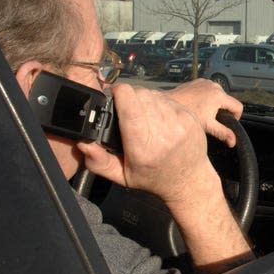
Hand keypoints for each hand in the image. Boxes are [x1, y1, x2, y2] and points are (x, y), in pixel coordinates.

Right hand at [77, 84, 214, 201]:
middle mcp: (163, 132)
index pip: (129, 104)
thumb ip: (99, 162)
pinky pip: (168, 98)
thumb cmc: (154, 178)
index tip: (113, 96)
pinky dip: (159, 103)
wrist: (189, 180)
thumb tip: (84, 143)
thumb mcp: (122, 176)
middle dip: (129, 97)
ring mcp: (179, 122)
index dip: (118, 93)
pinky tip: (158, 118)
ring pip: (153, 94)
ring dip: (144, 99)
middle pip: (139, 94)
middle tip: (127, 110)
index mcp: (143, 147)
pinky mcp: (189, 116)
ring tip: (142, 116)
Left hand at [169, 79, 242, 146]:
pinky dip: (207, 97)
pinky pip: (209, 90)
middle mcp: (215, 86)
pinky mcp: (198, 81)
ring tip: (204, 112)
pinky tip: (198, 105)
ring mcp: (206, 82)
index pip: (238, 106)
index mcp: (219, 96)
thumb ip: (223, 133)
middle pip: (228, 100)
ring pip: (218, 95)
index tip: (228, 123)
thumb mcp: (208, 126)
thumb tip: (233, 142)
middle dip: (223, 110)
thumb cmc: (188, 114)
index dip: (236, 117)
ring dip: (215, 104)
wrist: (169, 103)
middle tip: (213, 120)